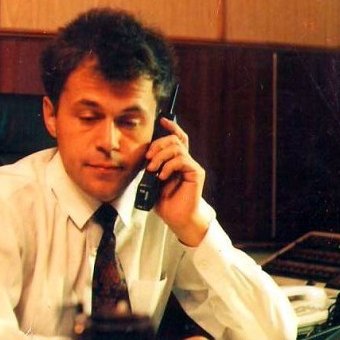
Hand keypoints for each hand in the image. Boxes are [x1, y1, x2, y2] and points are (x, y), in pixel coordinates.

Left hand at [144, 117, 208, 245]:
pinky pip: (182, 160)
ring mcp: (191, 166)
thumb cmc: (165, 202)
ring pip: (177, 148)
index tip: (161, 120)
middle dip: (158, 144)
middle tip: (148, 158)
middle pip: (175, 139)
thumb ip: (150, 167)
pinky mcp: (196, 173)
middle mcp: (185, 161)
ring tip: (152, 170)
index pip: (177, 138)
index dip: (171, 127)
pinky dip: (169, 166)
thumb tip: (143, 155)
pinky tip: (162, 176)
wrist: (177, 218)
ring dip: (161, 156)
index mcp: (176, 161)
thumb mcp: (151, 181)